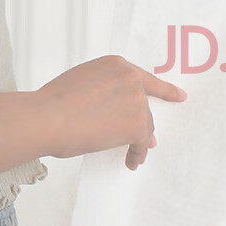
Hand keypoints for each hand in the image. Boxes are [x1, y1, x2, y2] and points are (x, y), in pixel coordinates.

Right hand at [35, 54, 186, 170]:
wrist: (47, 118)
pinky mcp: (137, 124)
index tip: (179, 95)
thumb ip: (103, 89)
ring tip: (132, 153)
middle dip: (141, 122)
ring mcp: (137, 101)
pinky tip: (132, 160)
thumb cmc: (52, 104)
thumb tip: (112, 110)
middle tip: (144, 138)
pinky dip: (137, 152)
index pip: (143, 78)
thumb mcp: (81, 81)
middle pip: (142, 105)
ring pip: (143, 124)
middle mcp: (131, 78)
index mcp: (116, 65)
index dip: (163, 89)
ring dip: (138, 139)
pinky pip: (142, 142)